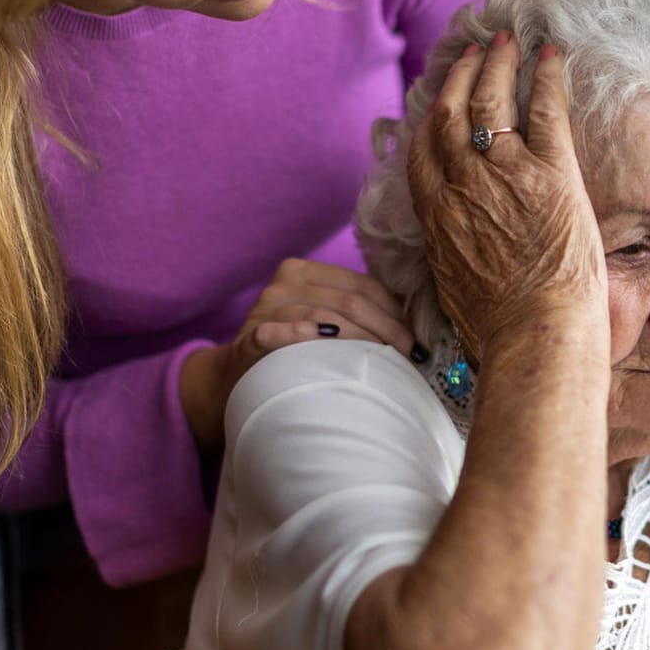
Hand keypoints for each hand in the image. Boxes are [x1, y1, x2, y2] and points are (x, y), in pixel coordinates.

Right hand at [180, 260, 415, 448]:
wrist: (234, 377)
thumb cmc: (290, 350)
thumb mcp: (318, 320)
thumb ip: (352, 313)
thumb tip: (410, 326)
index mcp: (303, 272)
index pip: (361, 285)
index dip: (394, 311)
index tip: (415, 338)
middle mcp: (283, 285)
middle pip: (349, 302)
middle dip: (387, 329)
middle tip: (410, 355)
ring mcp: (264, 311)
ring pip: (324, 317)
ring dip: (361, 340)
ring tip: (386, 362)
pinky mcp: (249, 340)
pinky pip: (276, 333)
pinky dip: (300, 335)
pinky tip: (323, 342)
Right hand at [406, 33, 604, 359]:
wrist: (536, 337)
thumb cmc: (500, 329)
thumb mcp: (453, 285)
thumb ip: (450, 250)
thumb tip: (454, 246)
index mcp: (436, 214)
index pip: (423, 147)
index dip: (432, 113)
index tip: (440, 94)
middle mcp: (462, 185)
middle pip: (451, 113)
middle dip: (460, 74)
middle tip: (471, 50)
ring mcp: (505, 174)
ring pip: (492, 101)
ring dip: (497, 63)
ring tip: (504, 41)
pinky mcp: (551, 173)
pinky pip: (545, 109)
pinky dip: (546, 75)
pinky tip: (550, 53)